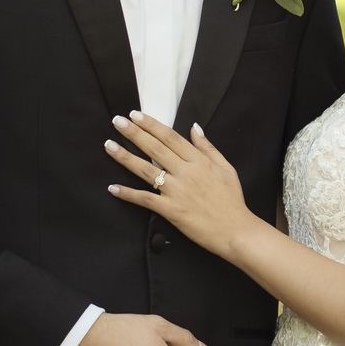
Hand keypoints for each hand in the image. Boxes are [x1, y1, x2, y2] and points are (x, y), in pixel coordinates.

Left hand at [104, 112, 255, 261]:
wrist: (235, 230)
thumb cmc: (231, 200)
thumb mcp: (226, 168)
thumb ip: (208, 147)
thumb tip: (194, 128)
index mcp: (199, 161)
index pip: (170, 137)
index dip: (151, 124)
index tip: (136, 115)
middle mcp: (185, 173)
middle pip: (154, 148)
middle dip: (134, 133)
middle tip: (117, 121)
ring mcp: (176, 191)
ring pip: (146, 170)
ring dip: (125, 157)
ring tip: (109, 146)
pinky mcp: (171, 210)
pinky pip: (145, 199)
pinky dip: (128, 194)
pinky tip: (113, 188)